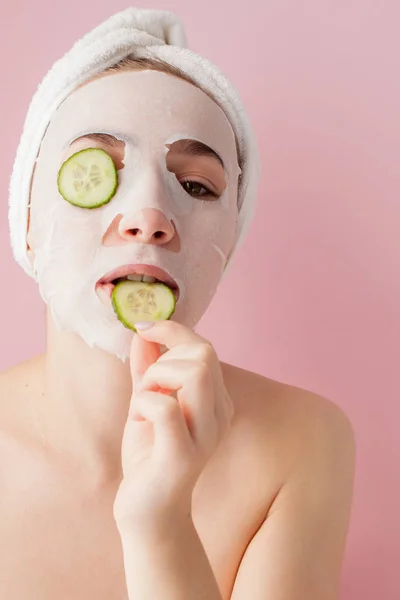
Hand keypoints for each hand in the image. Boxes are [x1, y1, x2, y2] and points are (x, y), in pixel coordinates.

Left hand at [113, 320, 234, 535]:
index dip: (173, 329)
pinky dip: (143, 403)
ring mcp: (205, 435)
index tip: (143, 327)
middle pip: (203, 354)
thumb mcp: (146, 401)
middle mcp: (219, 415)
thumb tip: (144, 332)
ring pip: (194, 373)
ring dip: (156, 378)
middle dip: (164, 359)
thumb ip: (147, 368)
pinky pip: (165, 407)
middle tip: (146, 386)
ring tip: (143, 402)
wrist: (147, 510)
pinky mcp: (184, 455)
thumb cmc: (149, 455)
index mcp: (216, 401)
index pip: (204, 347)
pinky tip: (139, 420)